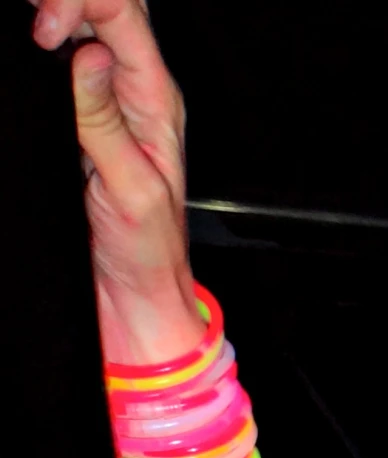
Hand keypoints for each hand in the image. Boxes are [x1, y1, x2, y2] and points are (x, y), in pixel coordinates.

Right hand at [31, 0, 198, 361]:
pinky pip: (63, 62)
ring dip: (54, 12)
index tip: (44, 33)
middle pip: (108, 5)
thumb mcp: (131, 190)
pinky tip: (27, 50)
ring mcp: (108, 98)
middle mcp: (136, 89)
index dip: (80, 2)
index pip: (123, 13)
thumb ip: (107, 122)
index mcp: (157, 98)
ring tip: (27, 31)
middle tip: (33, 24)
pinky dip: (42, 47)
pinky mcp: (82, 117)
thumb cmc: (146, 252)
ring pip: (85, 23)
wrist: (135, 294)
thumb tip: (90, 56)